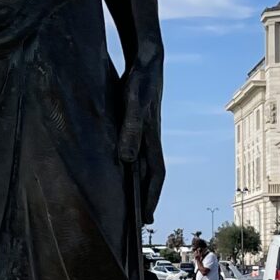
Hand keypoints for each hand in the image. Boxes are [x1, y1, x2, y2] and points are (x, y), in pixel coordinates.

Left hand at [117, 58, 165, 220]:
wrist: (148, 59)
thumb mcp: (132, 103)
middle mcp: (152, 139)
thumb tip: (127, 160)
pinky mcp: (140, 124)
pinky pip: (138, 152)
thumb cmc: (140, 80)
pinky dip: (134, 166)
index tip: (147, 219)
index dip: (151, 198)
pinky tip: (123, 170)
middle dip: (148, 198)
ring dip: (141, 184)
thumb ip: (130, 130)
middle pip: (152, 175)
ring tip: (133, 202)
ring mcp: (147, 132)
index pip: (155, 175)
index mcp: (153, 138)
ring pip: (145, 164)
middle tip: (143, 221)